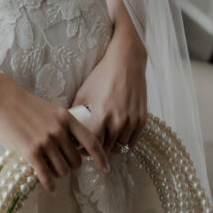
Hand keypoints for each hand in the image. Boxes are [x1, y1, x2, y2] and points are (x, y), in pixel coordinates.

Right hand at [0, 62, 110, 193]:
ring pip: (63, 170)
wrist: (1, 99)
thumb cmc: (25, 104)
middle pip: (76, 161)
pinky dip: (50, 185)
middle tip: (63, 165)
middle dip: (71, 166)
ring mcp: (45, 142)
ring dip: (59, 174)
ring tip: (52, 171)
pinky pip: (46, 175)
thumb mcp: (51, 110)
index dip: (101, 157)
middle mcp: (59, 131)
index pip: (91, 141)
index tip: (106, 168)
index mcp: (66, 118)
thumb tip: (75, 147)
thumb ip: (64, 126)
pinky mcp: (30, 152)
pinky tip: (50, 188)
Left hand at [70, 32, 147, 154]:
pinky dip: (124, 141)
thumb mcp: (83, 93)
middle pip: (106, 149)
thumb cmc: (102, 76)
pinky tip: (116, 135)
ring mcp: (132, 121)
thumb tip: (69, 130)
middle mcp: (118, 121)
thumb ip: (77, 114)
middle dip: (98, 149)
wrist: (126, 62)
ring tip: (104, 139)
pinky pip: (132, 141)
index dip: (85, 149)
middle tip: (91, 145)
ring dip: (112, 145)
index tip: (81, 148)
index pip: (92, 145)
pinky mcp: (142, 119)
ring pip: (120, 146)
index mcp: (101, 115)